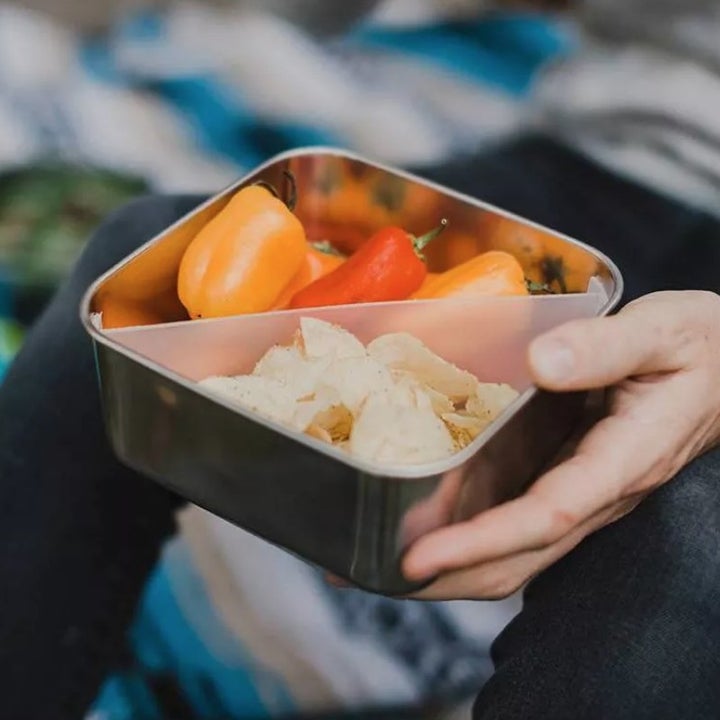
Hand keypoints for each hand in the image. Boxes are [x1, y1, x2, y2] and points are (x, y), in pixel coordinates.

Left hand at [403, 290, 719, 599]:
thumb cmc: (701, 347)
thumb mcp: (662, 333)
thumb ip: (604, 347)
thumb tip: (539, 362)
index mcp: (620, 461)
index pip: (544, 517)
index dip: (479, 542)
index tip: (417, 557)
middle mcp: (593, 489)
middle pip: (516, 554)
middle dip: (445, 574)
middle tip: (368, 568)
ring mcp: (576, 487)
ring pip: (509, 546)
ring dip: (446, 557)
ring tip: (374, 552)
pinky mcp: (563, 473)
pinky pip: (510, 512)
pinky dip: (463, 523)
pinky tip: (420, 512)